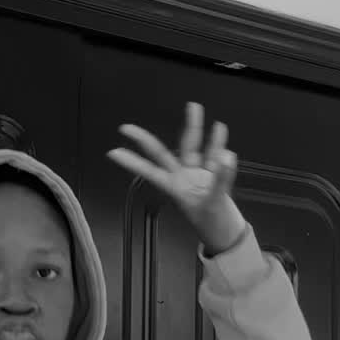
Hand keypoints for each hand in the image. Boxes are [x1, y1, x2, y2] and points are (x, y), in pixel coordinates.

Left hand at [107, 101, 245, 253]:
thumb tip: (225, 156)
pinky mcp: (212, 173)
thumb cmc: (212, 224)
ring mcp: (197, 173)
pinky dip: (219, 145)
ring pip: (193, 147)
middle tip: (126, 128)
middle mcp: (182, 177)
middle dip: (146, 140)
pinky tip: (219, 130)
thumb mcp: (213, 204)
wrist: (226, 231)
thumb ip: (220, 180)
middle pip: (163, 154)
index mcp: (174, 187)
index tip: (113, 152)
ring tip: (194, 108)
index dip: (132, 162)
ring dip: (194, 128)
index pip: (150, 171)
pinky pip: (214, 156)